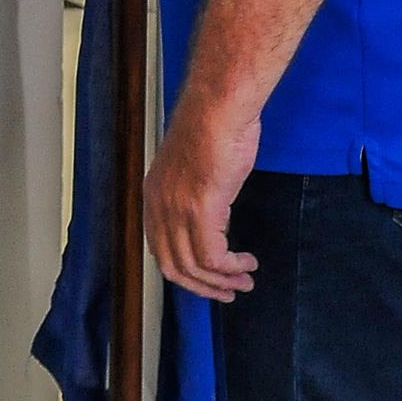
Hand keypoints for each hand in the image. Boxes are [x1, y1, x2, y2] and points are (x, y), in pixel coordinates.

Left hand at [143, 95, 261, 301]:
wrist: (219, 109)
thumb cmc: (214, 129)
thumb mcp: (194, 168)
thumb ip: (194, 195)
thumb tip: (211, 220)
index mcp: (153, 195)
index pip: (159, 248)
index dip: (184, 270)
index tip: (208, 278)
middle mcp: (158, 205)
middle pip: (172, 265)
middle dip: (202, 286)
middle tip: (228, 291)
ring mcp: (177, 208)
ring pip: (193, 267)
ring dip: (221, 282)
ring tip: (244, 281)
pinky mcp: (200, 209)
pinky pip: (212, 257)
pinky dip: (231, 267)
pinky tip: (247, 262)